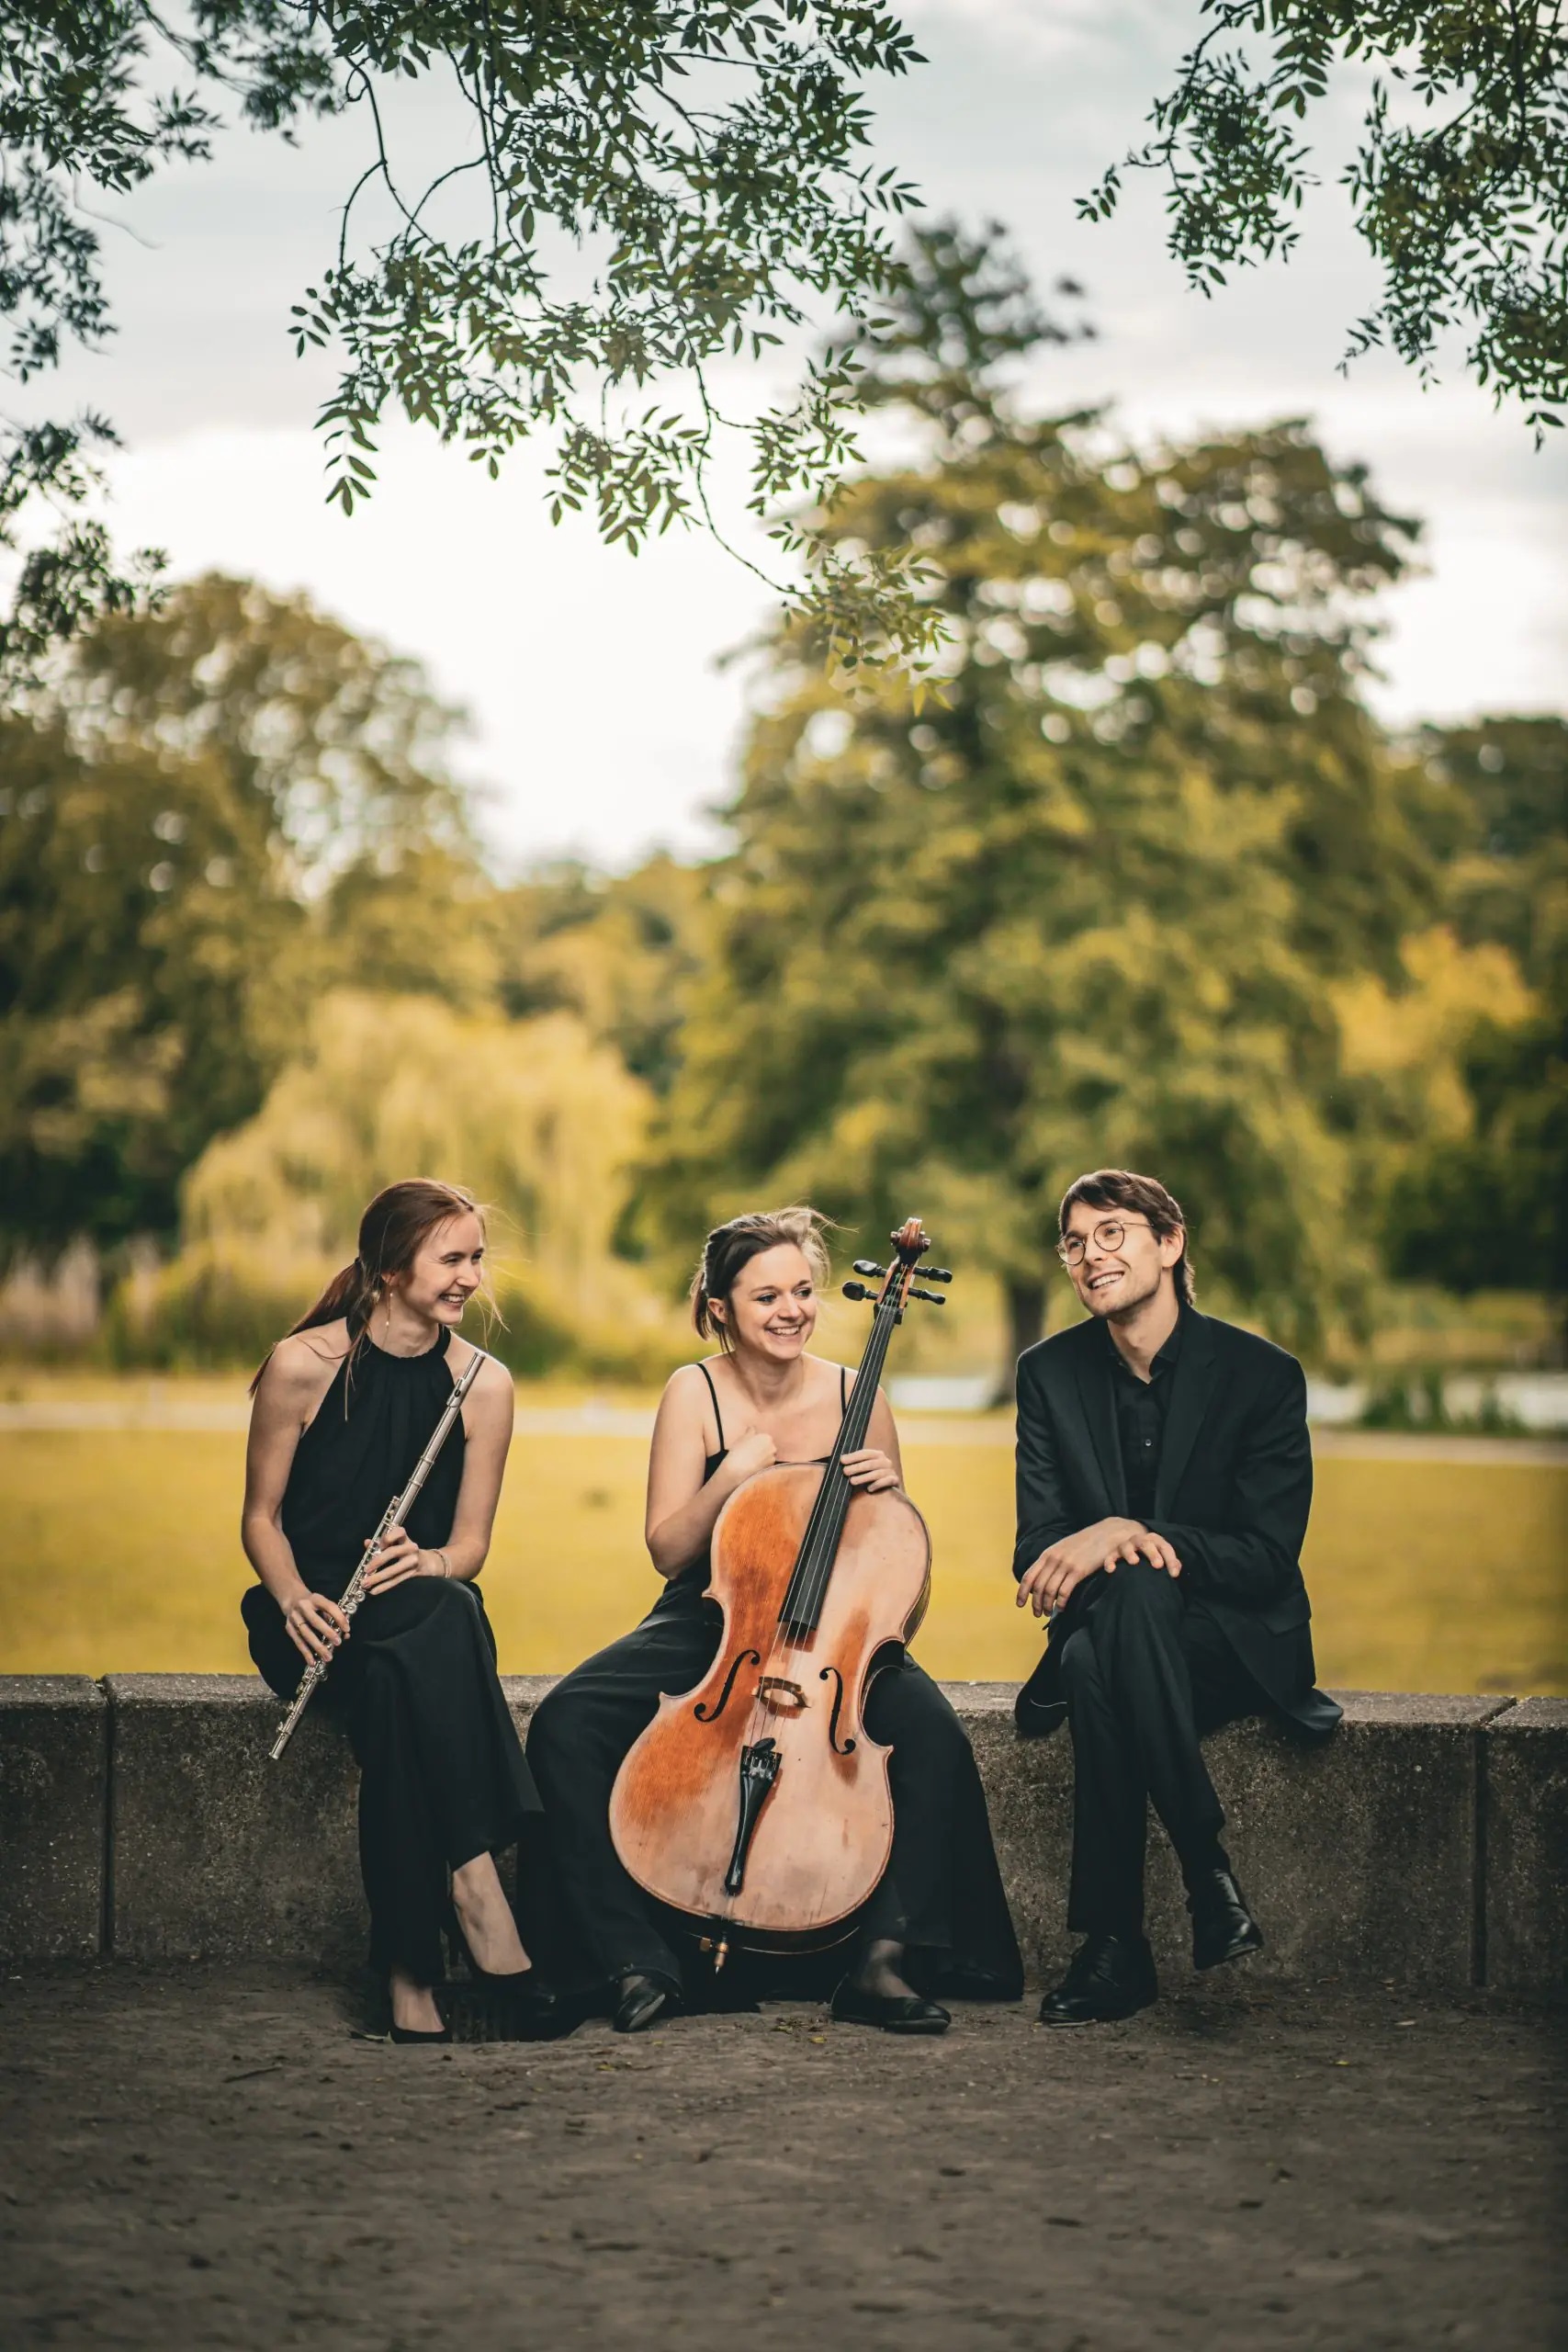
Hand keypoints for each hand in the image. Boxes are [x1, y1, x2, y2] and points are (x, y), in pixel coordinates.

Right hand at [284, 1589, 349, 1663]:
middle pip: (315, 1621)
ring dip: (317, 1647)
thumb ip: (334, 1616)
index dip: (339, 1617)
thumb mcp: (323, 1604)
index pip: (329, 1607)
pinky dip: (305, 1653)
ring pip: (306, 1634)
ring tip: (327, 1657)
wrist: (292, 1599)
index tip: (347, 1629)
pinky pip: (298, 1642)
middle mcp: (303, 1607)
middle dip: (327, 1632)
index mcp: (316, 1599)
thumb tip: (345, 1633)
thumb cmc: (313, 1604)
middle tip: (338, 1643)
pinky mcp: (289, 1627)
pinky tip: (312, 1661)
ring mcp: (294, 1617)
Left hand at [360, 1527, 436, 1592]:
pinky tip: (374, 1590)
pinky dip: (383, 1586)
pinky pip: (396, 1580)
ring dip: (378, 1577)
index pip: (398, 1532)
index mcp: (404, 1538)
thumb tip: (367, 1543)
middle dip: (377, 1561)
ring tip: (365, 1583)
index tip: (378, 1545)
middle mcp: (410, 1547)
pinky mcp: (412, 1573)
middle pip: (393, 1552)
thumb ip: (380, 1543)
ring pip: (393, 1570)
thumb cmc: (405, 1551)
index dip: (387, 1537)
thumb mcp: (395, 1544)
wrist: (426, 1562)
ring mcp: (413, 1561)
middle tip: (366, 1569)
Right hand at [725, 1426, 777, 1483]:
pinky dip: (762, 1464)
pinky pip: (767, 1464)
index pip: (764, 1437)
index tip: (750, 1445)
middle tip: (750, 1452)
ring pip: (768, 1456)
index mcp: (766, 1437)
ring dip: (762, 1457)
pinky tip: (754, 1466)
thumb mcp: (743, 1438)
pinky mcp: (770, 1468)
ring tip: (751, 1460)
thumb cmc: (739, 1451)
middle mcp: (772, 1447)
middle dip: (761, 1448)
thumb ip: (750, 1431)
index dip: (757, 1441)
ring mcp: (772, 1458)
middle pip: (768, 1446)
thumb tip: (753, 1428)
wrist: (737, 1469)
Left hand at [841, 1447, 899, 1492]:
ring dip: (863, 1477)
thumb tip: (840, 1461)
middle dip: (856, 1467)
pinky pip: (886, 1481)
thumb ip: (855, 1464)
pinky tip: (869, 1489)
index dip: (853, 1456)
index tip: (842, 1460)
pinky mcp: (895, 1480)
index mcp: (878, 1454)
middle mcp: (885, 1461)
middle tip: (845, 1471)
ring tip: (852, 1481)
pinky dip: (877, 1484)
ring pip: (876, 1473)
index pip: (865, 1453)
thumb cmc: (871, 1476)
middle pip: (870, 1463)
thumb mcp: (864, 1468)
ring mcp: (891, 1471)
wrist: (888, 1488)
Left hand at [1016, 1519, 1179, 1616]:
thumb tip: (1041, 1577)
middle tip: (1037, 1613)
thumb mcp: (1063, 1548)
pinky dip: (1061, 1603)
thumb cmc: (1084, 1543)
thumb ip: (1051, 1561)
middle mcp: (1054, 1559)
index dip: (1022, 1592)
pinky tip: (1062, 1607)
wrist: (1105, 1533)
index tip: (1019, 1604)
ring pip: (1049, 1591)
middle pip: (1038, 1586)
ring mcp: (1066, 1564)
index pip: (1029, 1576)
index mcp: (1047, 1554)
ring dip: (1047, 1605)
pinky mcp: (1079, 1571)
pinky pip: (1064, 1592)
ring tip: (1048, 1613)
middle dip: (1035, 1603)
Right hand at [1106, 1528, 1182, 1576]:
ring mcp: (1125, 1546)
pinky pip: (1110, 1556)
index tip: (1174, 1575)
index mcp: (1154, 1542)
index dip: (1171, 1559)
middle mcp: (1139, 1541)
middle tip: (1158, 1565)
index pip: (1164, 1547)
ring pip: (1126, 1545)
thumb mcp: (1160, 1559)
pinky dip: (1110, 1561)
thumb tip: (1176, 1569)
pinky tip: (1111, 1570)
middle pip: (1146, 1542)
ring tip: (1134, 1562)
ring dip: (1130, 1552)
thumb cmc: (1149, 1559)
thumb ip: (1170, 1563)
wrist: (1127, 1551)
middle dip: (1153, 1553)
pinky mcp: (1113, 1554)